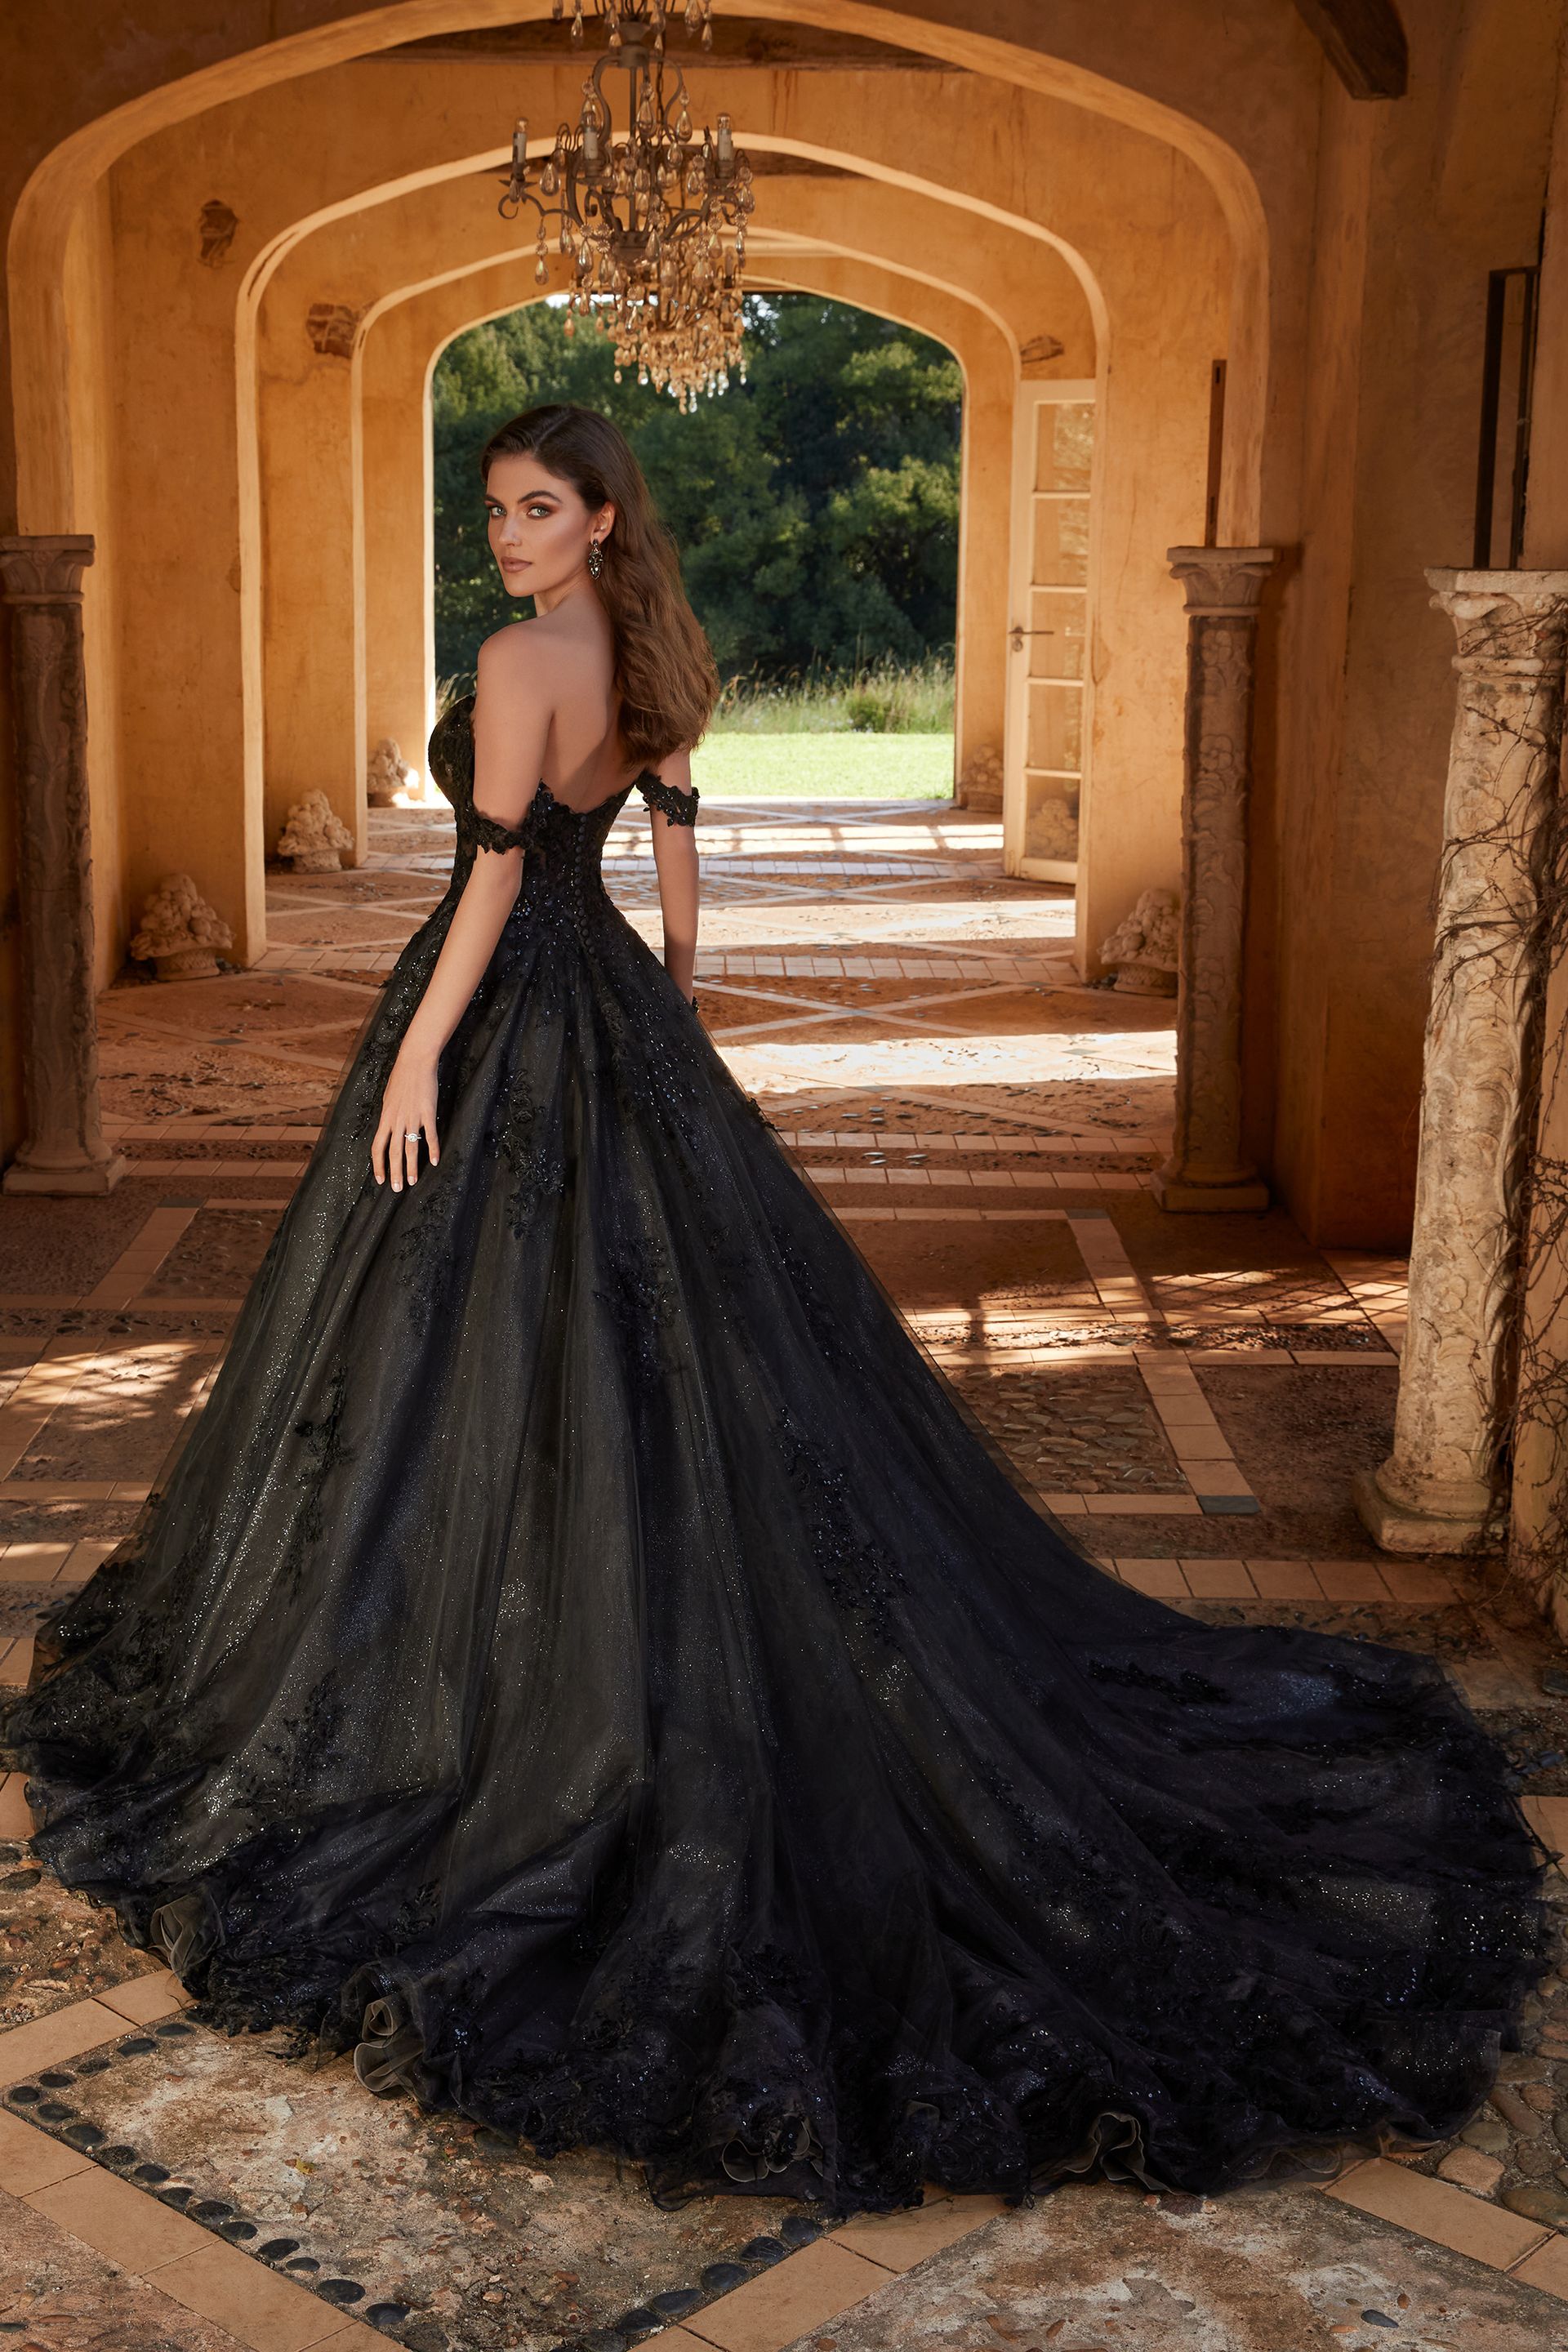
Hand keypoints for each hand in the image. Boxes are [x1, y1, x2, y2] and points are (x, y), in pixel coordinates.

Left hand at [372, 1050, 438, 1190]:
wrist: (415, 1062)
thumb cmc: (401, 1078)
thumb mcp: (389, 1098)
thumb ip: (390, 1115)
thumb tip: (389, 1127)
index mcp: (385, 1118)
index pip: (377, 1147)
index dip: (378, 1165)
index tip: (380, 1179)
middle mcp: (396, 1121)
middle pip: (394, 1153)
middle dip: (395, 1173)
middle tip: (398, 1189)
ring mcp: (412, 1118)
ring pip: (411, 1148)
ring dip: (412, 1167)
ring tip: (412, 1181)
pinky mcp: (428, 1113)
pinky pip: (430, 1136)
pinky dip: (433, 1150)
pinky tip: (435, 1161)